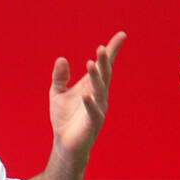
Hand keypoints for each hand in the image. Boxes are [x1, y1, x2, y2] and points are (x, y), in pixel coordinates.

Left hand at [49, 32, 125, 164]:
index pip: (105, 66)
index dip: (113, 51)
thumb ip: (59, 77)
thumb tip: (61, 59)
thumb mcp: (57, 93)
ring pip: (100, 91)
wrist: (64, 144)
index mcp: (92, 86)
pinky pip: (94, 112)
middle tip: (101, 48)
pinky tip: (86, 94)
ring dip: (96, 78)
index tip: (122, 35)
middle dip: (104, 62)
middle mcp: (99, 95)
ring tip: (90, 63)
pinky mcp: (93, 124)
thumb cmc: (64, 118)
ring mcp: (98, 110)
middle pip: (104, 75)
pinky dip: (90, 103)